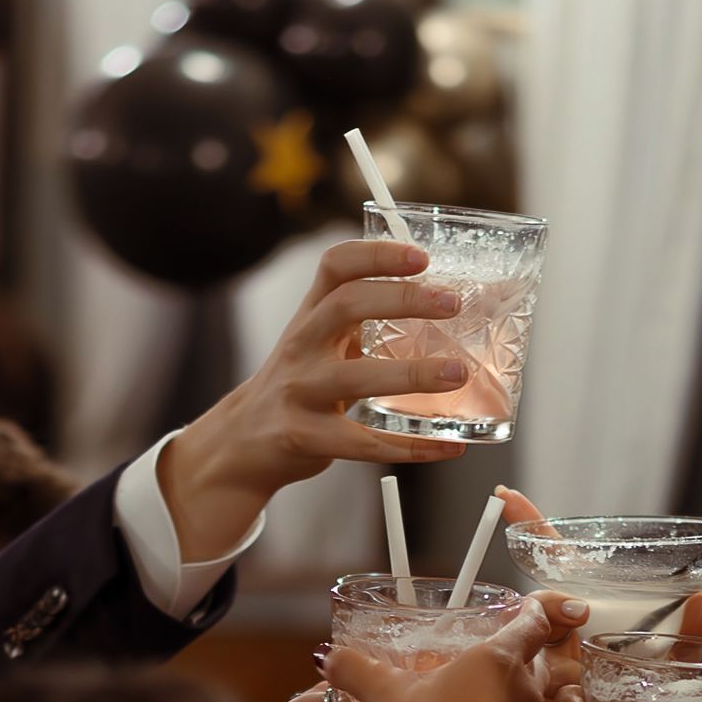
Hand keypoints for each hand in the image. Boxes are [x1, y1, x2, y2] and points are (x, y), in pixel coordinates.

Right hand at [157, 241, 471, 558]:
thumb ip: (361, 321)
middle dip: (403, 298)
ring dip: (414, 374)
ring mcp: (300, 390)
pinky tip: (447, 446)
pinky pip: (365, 443)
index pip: (337, 266)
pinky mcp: (304, 436)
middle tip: (451, 304)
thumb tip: (442, 307)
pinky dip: (411, 446)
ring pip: (357, 376)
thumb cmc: (298, 384)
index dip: (377, 255)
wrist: (244, 441)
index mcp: (310, 314)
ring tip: (457, 373)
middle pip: (347, 305)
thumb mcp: (318, 341)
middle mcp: (301, 345)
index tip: (421, 256)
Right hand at [323, 592, 587, 701]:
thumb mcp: (385, 697)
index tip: (524, 614)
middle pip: (541, 666)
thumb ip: (358, 670)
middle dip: (524, 666)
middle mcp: (529, 691)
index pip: (532, 622)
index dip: (531, 614)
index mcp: (499, 659)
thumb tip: (330, 657)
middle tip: (491, 676)